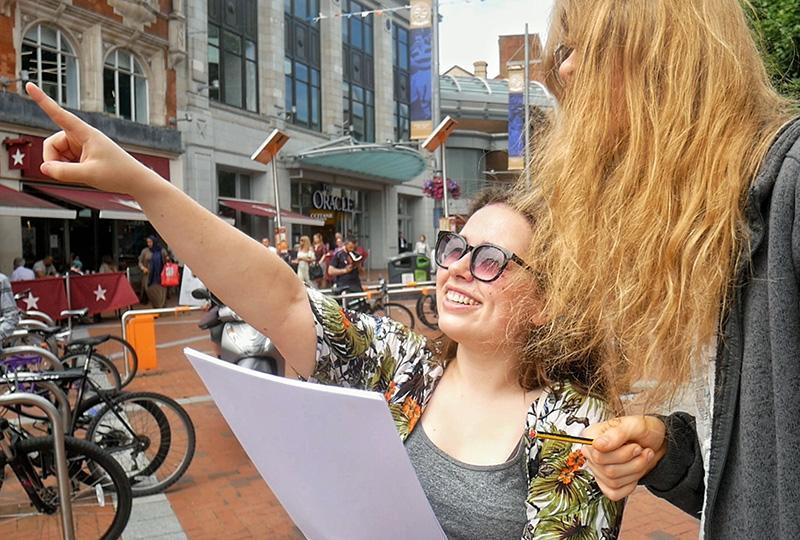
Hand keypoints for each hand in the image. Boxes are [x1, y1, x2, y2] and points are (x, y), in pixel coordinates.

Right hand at [26, 83, 154, 195]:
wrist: (136, 181)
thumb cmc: (118, 174)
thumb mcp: (89, 175)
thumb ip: (63, 172)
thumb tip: (44, 168)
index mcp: (86, 133)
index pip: (60, 114)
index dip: (42, 100)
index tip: (29, 85)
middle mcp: (82, 136)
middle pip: (51, 144)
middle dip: (52, 160)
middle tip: (63, 175)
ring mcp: (81, 145)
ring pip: (56, 155)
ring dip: (61, 167)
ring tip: (82, 174)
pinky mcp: (82, 154)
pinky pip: (64, 161)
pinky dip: (67, 169)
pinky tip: (83, 174)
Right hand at [581, 415, 666, 499]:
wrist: (655, 442)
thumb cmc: (644, 430)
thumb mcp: (635, 425)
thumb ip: (616, 433)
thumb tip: (597, 444)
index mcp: (591, 436)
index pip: (598, 456)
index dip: (622, 455)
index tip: (636, 446)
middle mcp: (591, 453)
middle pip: (608, 471)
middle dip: (633, 463)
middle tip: (642, 451)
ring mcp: (597, 470)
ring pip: (613, 482)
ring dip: (635, 471)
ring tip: (643, 457)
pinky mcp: (606, 484)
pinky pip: (614, 493)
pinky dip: (630, 485)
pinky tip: (635, 471)